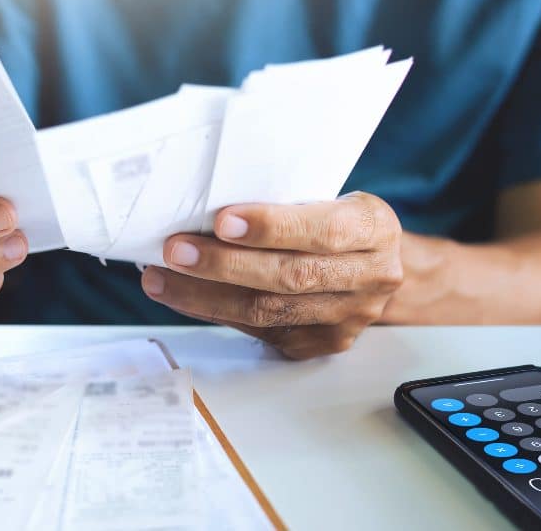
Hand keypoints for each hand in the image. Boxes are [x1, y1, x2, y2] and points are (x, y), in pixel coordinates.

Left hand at [141, 192, 402, 358]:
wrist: (379, 266)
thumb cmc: (340, 221)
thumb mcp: (332, 196)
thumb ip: (289, 202)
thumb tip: (208, 206)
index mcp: (375, 229)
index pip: (323, 231)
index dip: (272, 228)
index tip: (222, 221)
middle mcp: (370, 277)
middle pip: (290, 277)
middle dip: (224, 265)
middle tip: (175, 251)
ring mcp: (349, 318)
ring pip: (270, 312)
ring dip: (206, 296)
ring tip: (162, 279)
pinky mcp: (323, 344)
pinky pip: (261, 331)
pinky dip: (215, 312)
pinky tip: (183, 297)